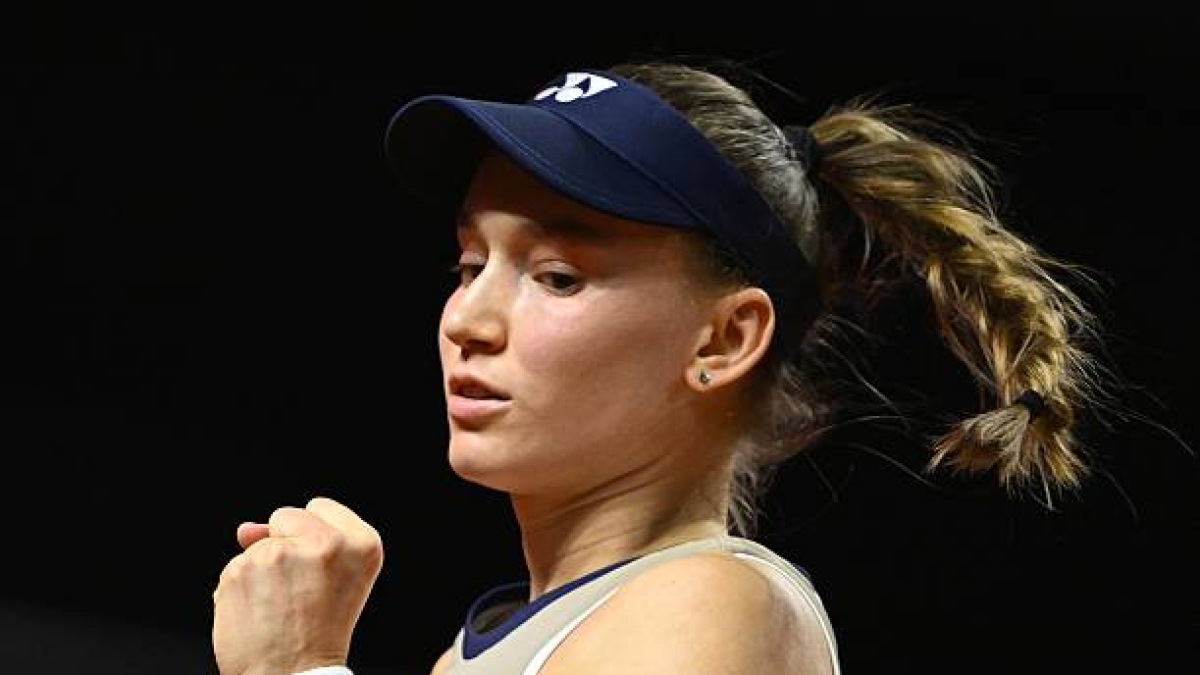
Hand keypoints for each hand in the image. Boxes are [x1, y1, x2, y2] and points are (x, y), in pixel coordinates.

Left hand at [212, 496, 383, 674]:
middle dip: (283, 543)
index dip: (312, 536)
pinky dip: (240, 587)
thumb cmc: (318, 634)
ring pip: (258, 544)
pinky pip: (235, 566)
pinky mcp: (244, 568)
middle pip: (285, 516)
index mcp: (363, 544)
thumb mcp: (339, 580)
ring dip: (261, 570)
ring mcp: (282, 553)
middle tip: (299, 589)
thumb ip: (304, 540)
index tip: (319, 569)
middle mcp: (327, 542)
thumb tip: (246, 529)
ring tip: (279, 606)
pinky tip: (257, 611)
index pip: (320, 507)